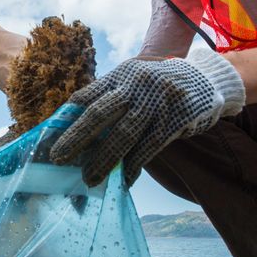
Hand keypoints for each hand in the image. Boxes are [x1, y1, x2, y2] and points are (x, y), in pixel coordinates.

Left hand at [50, 52, 244, 185]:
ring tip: (88, 178)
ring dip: (103, 159)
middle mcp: (135, 85)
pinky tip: (123, 180)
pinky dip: (133, 166)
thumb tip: (81, 131)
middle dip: (76, 138)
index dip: (66, 117)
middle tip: (58, 158)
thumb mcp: (135, 81)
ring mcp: (155, 102)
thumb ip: (112, 98)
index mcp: (120, 75)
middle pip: (98, 114)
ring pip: (122, 135)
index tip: (49, 137)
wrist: (207, 79)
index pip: (86, 95)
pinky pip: (148, 148)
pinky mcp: (174, 120)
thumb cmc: (161, 87)